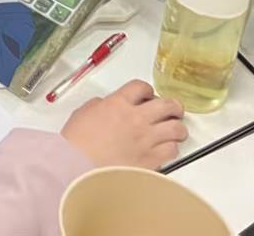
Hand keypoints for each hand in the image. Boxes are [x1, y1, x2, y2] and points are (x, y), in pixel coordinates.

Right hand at [61, 80, 187, 169]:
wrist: (77, 166)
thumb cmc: (76, 143)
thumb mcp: (84, 112)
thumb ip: (101, 105)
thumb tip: (108, 106)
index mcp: (118, 103)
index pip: (142, 87)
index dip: (148, 91)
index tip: (149, 96)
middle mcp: (136, 118)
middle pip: (167, 105)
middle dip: (173, 107)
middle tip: (173, 110)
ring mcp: (145, 139)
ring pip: (176, 128)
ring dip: (177, 128)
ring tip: (175, 131)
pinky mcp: (150, 159)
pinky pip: (172, 150)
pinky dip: (172, 148)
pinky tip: (167, 149)